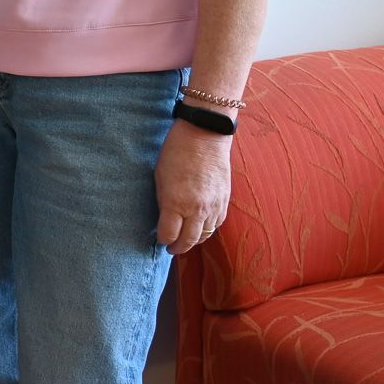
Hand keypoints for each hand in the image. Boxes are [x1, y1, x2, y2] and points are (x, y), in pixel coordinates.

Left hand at [154, 121, 232, 254]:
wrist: (204, 135)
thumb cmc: (176, 152)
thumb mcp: (160, 176)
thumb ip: (163, 201)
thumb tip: (163, 218)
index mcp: (176, 203)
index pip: (169, 235)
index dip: (162, 240)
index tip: (159, 239)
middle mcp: (197, 209)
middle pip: (189, 241)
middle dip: (178, 247)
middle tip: (171, 248)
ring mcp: (213, 206)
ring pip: (205, 235)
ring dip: (194, 240)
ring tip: (185, 240)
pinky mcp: (225, 201)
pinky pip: (217, 224)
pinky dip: (208, 230)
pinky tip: (201, 228)